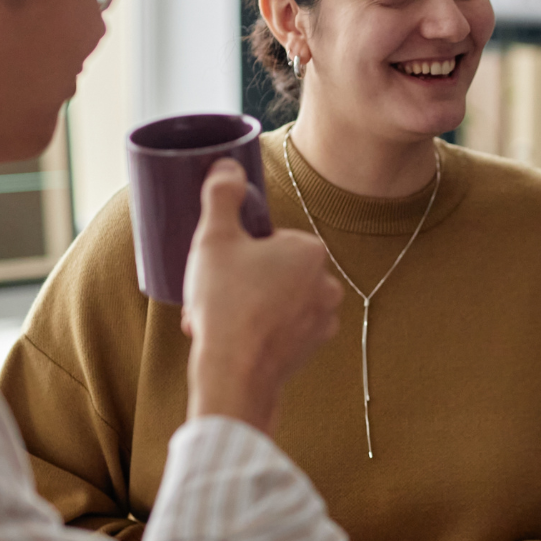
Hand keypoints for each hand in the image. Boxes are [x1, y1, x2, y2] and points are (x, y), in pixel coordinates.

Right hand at [183, 160, 342, 432]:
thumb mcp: (214, 238)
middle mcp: (327, 283)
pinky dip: (257, 331)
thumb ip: (222, 196)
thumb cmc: (226, 304)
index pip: (268, 240)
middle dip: (239, 282)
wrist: (235, 374)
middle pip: (272, 270)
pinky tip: (231, 340)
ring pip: (275, 300)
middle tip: (213, 296)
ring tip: (215, 320)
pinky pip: (280, 329)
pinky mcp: (311, 348)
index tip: (218, 269)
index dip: (236, 253)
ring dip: (245, 307)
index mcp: (311, 250)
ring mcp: (323, 319)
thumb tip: (229, 166)